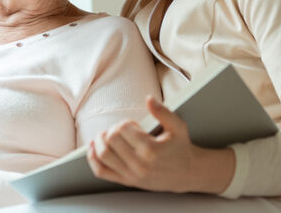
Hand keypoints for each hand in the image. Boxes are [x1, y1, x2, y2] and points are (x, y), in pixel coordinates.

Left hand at [87, 95, 233, 192]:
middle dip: (112, 130)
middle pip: (111, 140)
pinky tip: (93, 148)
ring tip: (106, 136)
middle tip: (121, 129)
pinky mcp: (127, 181)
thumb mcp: (178, 127)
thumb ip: (163, 112)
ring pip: (103, 155)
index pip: (123, 129)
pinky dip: (93, 159)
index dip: (125, 122)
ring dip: (99, 141)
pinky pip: (102, 172)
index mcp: (151, 150)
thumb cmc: (181, 148)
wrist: (187, 173)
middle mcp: (140, 164)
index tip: (133, 125)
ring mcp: (132, 175)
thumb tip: (149, 98)